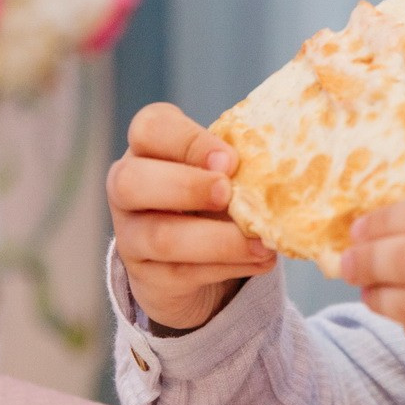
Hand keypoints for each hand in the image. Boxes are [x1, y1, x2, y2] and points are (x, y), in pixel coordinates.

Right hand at [107, 103, 275, 331]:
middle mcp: (126, 187)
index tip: (231, 160)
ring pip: (160, 236)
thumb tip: (279, 167)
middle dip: (186, 187)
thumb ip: (239, 163)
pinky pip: (181, 273)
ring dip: (218, 240)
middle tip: (228, 194)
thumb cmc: (215, 193)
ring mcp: (130, 234)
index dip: (189, 142)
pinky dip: (226, 267)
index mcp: (148, 146)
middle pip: (130, 181)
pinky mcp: (146, 275)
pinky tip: (261, 260)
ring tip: (262, 242)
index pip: (150, 128)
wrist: (197, 253)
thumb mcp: (224, 169)